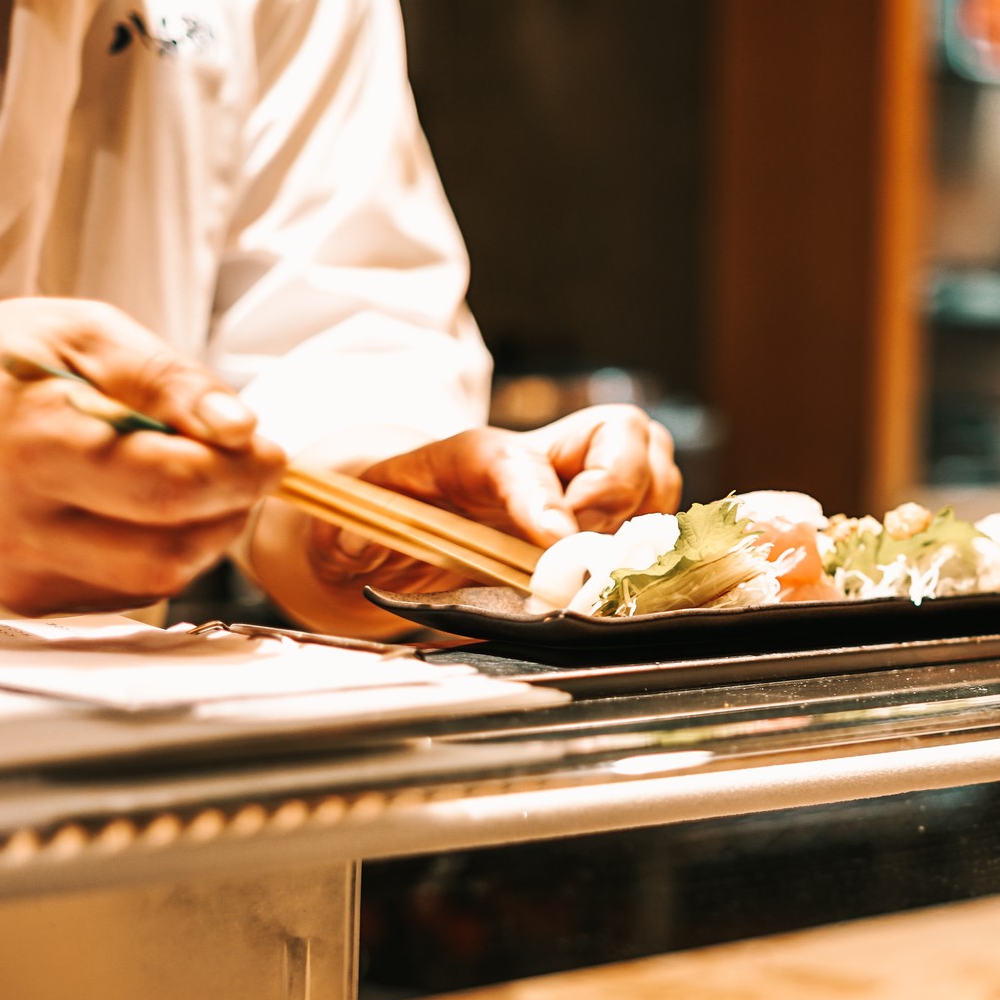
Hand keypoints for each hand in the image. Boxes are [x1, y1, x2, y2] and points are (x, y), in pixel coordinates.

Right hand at [0, 299, 285, 612]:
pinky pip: (129, 589)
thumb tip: (240, 428)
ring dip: (199, 532)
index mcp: (34, 446)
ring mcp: (21, 576)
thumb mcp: (79, 333)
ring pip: (159, 579)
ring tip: (179, 474)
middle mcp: (20, 527)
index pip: (170, 486)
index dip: (240, 473)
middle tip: (237, 465)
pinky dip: (156, 548)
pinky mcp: (28, 604)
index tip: (265, 450)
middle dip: (229, 509)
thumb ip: (167, 378)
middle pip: (173, 552)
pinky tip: (130, 505)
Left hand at [248, 405, 680, 628]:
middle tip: (590, 549)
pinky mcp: (603, 508)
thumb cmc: (375, 519)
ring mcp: (575, 478)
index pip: (511, 461)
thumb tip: (354, 539)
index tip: (554, 540)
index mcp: (465, 459)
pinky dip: (657, 534)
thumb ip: (343, 535)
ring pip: (651, 461)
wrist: (394, 515)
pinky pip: (659, 503)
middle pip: (616, 431)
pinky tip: (623, 569)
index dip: (538, 497)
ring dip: (646, 510)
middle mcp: (533, 457)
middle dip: (620, 486)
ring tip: (606, 560)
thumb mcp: (340, 529)